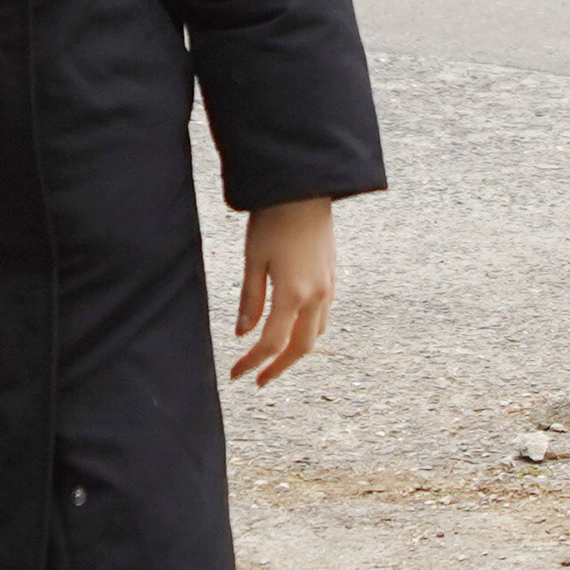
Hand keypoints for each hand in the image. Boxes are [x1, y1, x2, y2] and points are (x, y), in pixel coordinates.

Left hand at [234, 196, 336, 383]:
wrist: (305, 190)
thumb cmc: (273, 221)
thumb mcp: (253, 261)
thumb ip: (249, 301)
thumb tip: (242, 332)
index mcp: (293, 294)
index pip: (271, 343)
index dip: (253, 362)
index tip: (237, 373)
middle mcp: (316, 295)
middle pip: (300, 347)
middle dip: (279, 367)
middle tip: (259, 379)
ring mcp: (328, 286)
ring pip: (316, 333)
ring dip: (295, 350)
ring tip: (275, 356)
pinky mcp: (332, 275)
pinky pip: (323, 315)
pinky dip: (308, 329)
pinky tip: (293, 326)